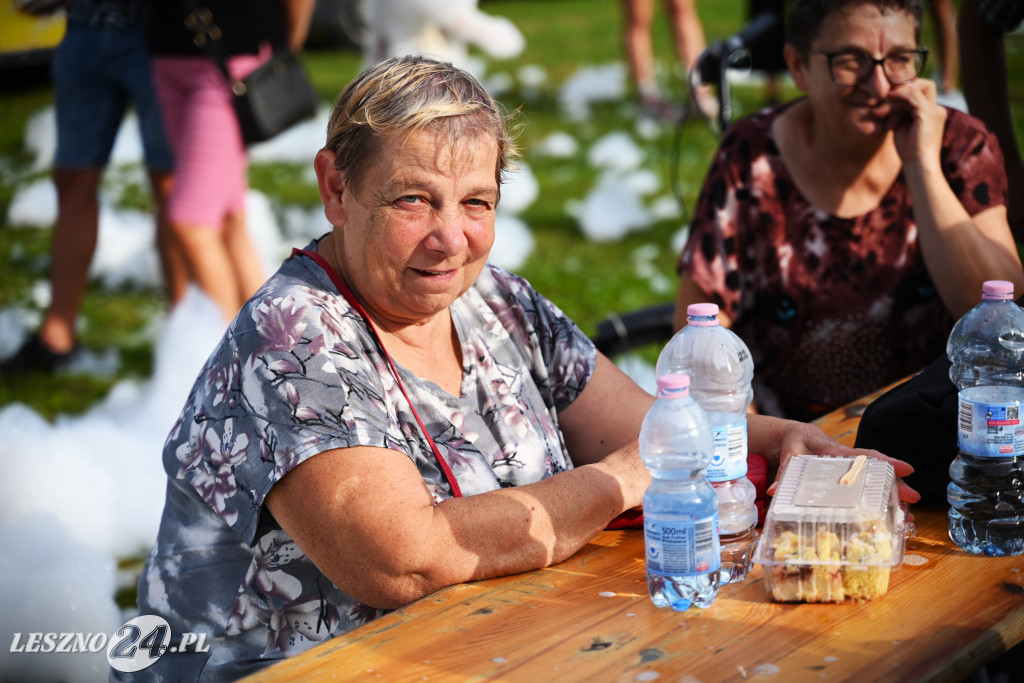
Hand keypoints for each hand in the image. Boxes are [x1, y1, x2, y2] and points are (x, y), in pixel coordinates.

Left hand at [765, 421, 921, 504]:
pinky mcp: (847, 480)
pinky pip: (866, 489)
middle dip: (896, 484)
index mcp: (835, 451)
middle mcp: (847, 461)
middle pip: (876, 472)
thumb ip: (785, 469)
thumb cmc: (795, 441)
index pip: (863, 456)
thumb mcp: (789, 451)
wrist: (794, 436)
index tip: (907, 468)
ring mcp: (849, 471)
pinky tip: (889, 516)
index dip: (884, 461)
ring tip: (908, 517)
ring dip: (891, 497)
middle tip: (914, 498)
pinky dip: (878, 502)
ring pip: (875, 483)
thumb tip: (774, 491)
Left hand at [886, 77, 947, 166]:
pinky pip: (912, 95)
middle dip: (900, 91)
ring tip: (878, 113)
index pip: (923, 91)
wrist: (919, 166)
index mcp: (933, 114)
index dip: (906, 90)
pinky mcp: (927, 114)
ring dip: (893, 100)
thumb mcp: (902, 128)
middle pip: (922, 86)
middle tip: (882, 101)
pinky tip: (887, 100)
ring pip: (913, 91)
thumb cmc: (909, 152)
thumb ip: (900, 113)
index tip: (887, 99)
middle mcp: (937, 110)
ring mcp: (934, 111)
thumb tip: (888, 102)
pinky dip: (898, 96)